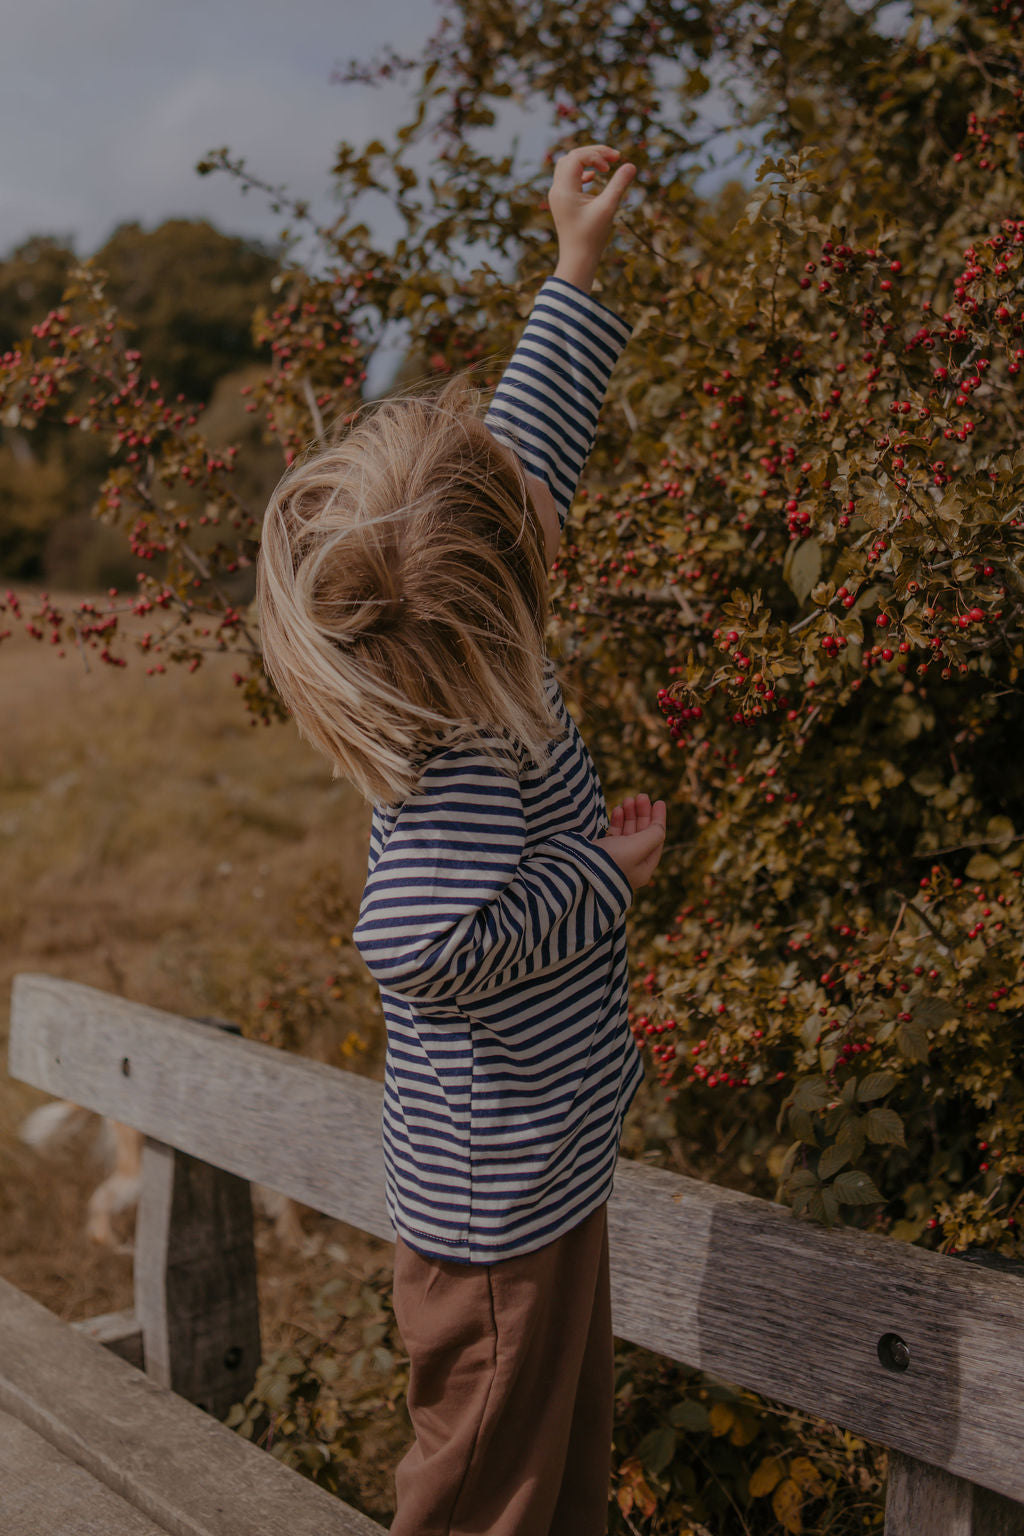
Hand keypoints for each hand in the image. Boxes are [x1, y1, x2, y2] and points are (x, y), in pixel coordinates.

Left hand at [549, 144, 636, 293]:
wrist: (577, 260)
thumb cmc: (592, 237)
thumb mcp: (608, 208)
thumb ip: (619, 185)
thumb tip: (631, 166)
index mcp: (564, 189)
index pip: (577, 157)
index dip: (596, 155)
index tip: (613, 164)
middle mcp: (557, 189)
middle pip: (571, 157)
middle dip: (593, 153)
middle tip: (614, 157)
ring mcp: (558, 196)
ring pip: (568, 165)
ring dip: (587, 161)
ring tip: (606, 164)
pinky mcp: (562, 202)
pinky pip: (569, 177)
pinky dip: (582, 172)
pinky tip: (595, 176)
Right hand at [593, 793, 666, 891]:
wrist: (580, 870)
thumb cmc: (613, 860)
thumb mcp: (639, 846)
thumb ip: (654, 834)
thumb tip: (660, 825)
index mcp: (644, 867)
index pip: (656, 840)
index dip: (659, 820)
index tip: (659, 802)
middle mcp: (631, 864)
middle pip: (642, 834)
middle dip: (642, 814)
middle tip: (641, 796)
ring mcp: (616, 858)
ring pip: (627, 832)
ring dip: (629, 815)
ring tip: (627, 800)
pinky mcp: (602, 852)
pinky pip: (614, 834)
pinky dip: (617, 821)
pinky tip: (617, 810)